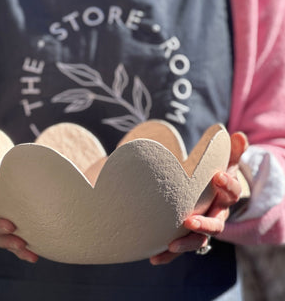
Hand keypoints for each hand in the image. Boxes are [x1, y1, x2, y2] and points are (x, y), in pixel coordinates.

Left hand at [150, 132, 247, 264]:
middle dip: (203, 224)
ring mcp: (202, 227)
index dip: (226, 184)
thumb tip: (238, 135)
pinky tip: (154, 257)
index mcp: (224, 195)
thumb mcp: (224, 161)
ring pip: (198, 241)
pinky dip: (168, 254)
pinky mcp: (186, 235)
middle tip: (188, 221)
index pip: (231, 192)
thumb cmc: (214, 174)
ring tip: (170, 246)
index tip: (216, 175)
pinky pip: (180, 247)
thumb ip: (231, 150)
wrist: (210, 193)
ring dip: (185, 244)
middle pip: (215, 224)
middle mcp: (215, 214)